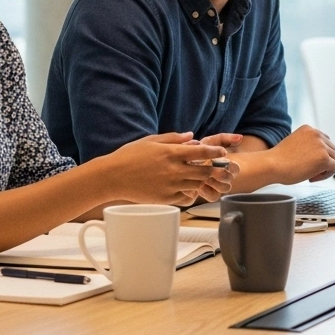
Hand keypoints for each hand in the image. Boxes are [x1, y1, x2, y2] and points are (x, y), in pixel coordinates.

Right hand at [100, 132, 234, 205]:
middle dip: (213, 169)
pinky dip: (191, 193)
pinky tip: (188, 189)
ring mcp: (171, 185)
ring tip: (202, 178)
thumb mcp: (151, 141)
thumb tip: (192, 136)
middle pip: (204, 170)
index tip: (222, 154)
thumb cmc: (129, 156)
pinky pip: (186, 197)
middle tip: (217, 168)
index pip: (202, 151)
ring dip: (202, 181)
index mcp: (171, 152)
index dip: (215, 153)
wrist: (112, 177)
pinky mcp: (166, 198)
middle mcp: (174, 169)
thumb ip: (173, 138)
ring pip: (197, 184)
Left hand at [189, 134, 244, 200]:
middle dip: (221, 176)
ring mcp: (217, 186)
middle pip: (230, 180)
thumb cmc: (199, 150)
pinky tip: (198, 185)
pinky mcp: (208, 193)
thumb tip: (240, 137)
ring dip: (215, 184)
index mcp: (228, 165)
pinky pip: (213, 197)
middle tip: (211, 171)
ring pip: (224, 189)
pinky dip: (206, 191)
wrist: (182, 161)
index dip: (229, 166)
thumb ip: (224, 138)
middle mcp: (224, 177)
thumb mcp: (210, 142)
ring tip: (203, 178)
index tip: (219, 161)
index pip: (236, 168)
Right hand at [271, 125, 334, 182]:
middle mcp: (317, 135)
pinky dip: (326, 175)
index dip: (319, 154)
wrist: (272, 165)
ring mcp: (321, 146)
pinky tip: (312, 177)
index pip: (324, 141)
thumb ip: (308, 146)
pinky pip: (334, 167)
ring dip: (325, 168)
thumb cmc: (278, 159)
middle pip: (332, 149)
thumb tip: (318, 156)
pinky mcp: (324, 158)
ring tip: (311, 174)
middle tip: (311, 170)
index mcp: (309, 129)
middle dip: (324, 161)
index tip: (311, 161)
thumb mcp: (295, 143)